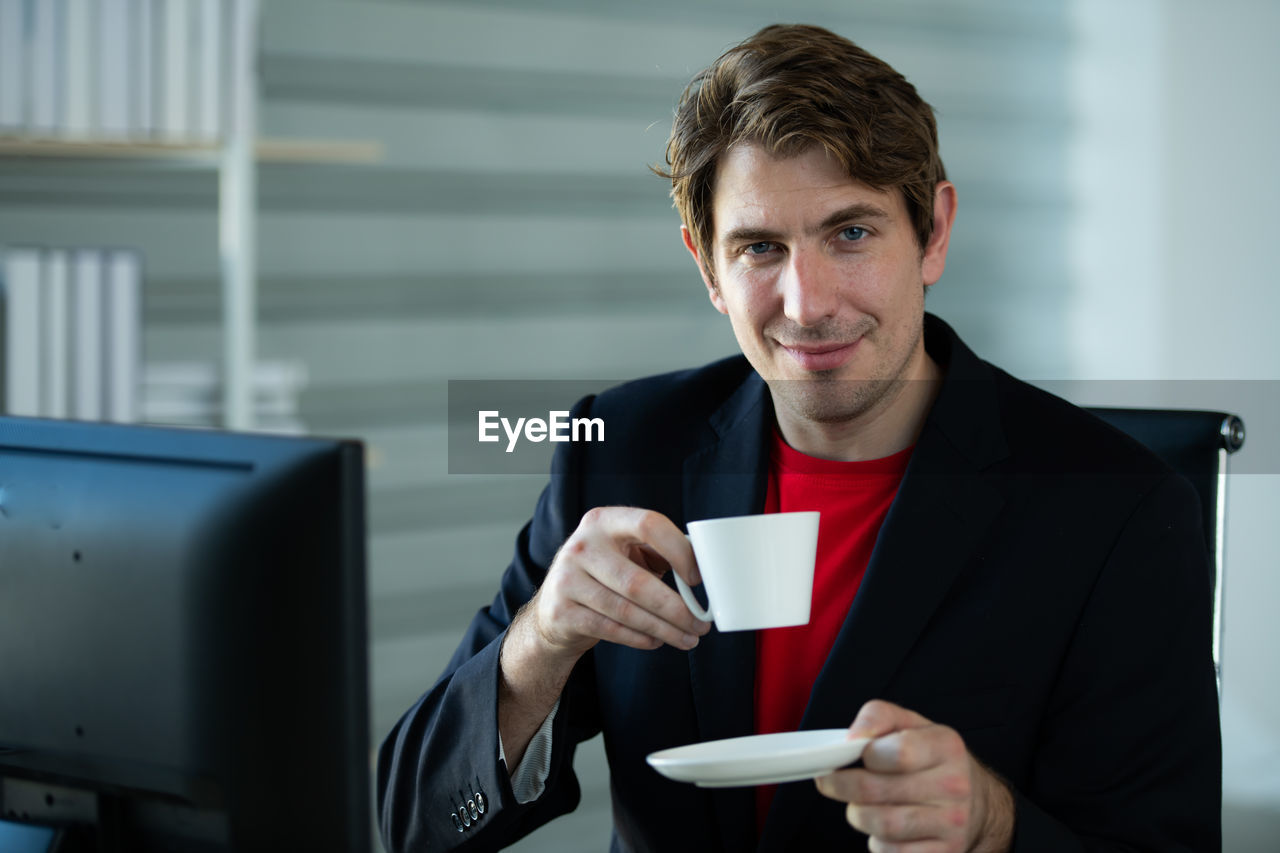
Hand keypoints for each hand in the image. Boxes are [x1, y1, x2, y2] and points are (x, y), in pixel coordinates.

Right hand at [525, 506, 710, 661]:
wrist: (554, 607)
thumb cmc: (604, 575)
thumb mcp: (628, 553)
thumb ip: (661, 552)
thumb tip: (703, 569)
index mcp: (603, 521)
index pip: (648, 524)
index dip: (678, 550)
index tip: (698, 578)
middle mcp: (582, 546)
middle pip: (637, 581)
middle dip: (676, 608)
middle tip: (700, 624)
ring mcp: (567, 579)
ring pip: (627, 611)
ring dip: (664, 628)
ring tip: (687, 638)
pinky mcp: (562, 612)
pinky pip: (611, 629)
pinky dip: (640, 638)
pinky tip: (657, 641)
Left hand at [814, 700, 1013, 852]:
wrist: (977, 804)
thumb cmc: (932, 760)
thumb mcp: (912, 725)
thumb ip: (879, 716)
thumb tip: (852, 736)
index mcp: (946, 747)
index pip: (897, 752)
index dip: (865, 753)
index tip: (849, 753)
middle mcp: (954, 786)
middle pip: (877, 791)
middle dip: (841, 786)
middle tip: (828, 781)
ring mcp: (952, 824)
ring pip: (882, 825)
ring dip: (858, 816)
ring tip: (858, 805)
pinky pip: (894, 852)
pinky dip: (878, 842)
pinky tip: (882, 830)